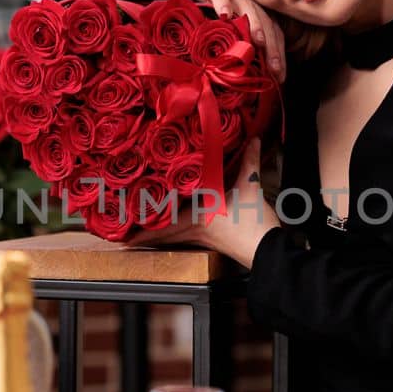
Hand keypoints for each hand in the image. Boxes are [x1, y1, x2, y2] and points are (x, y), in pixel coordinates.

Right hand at [117, 0, 286, 81]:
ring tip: (259, 41)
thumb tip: (245, 71)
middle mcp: (248, 3)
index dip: (278, 55)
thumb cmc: (212, 3)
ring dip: (254, 24)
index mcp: (255, 13)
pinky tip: (225, 15)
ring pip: (247, 9)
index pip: (274, 34)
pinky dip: (223, 3)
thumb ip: (237, 41)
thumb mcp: (226, 25)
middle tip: (275, 69)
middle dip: (272, 47)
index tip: (280, 78)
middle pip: (266, 24)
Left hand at [126, 139, 277, 267]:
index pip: (165, 224)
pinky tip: (177, 227)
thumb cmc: (254, 224)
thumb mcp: (250, 188)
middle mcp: (196, 229)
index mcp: (198, 218)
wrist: (268, 251)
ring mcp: (205, 238)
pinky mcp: (214, 241)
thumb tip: (253, 140)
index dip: (143, 231)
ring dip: (161, 235)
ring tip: (143, 233)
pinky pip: (188, 236)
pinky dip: (178, 233)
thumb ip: (249, 162)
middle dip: (147, 236)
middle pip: (166, 235)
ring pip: (176, 237)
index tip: (123, 237)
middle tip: (127, 237)